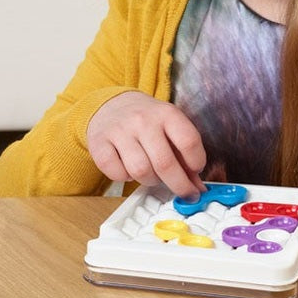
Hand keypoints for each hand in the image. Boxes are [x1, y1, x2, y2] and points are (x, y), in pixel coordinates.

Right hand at [86, 91, 205, 198]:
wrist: (111, 105)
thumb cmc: (147, 120)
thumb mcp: (170, 126)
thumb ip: (185, 153)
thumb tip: (197, 186)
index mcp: (167, 113)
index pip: (189, 141)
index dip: (197, 162)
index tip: (196, 171)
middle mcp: (144, 120)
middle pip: (165, 163)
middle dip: (179, 185)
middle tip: (185, 193)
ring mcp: (120, 131)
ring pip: (141, 171)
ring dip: (150, 181)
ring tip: (152, 175)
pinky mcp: (99, 143)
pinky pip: (116, 174)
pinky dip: (125, 178)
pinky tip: (129, 169)